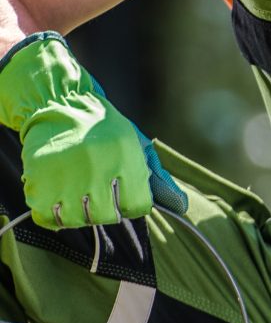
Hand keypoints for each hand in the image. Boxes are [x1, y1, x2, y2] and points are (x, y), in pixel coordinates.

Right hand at [0, 32, 186, 228]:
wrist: (57, 102)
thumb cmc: (104, 130)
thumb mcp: (137, 146)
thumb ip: (159, 179)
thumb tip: (182, 206)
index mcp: (125, 158)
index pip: (137, 207)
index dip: (131, 204)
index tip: (121, 191)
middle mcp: (97, 167)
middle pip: (107, 217)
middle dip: (105, 210)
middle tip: (96, 192)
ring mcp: (65, 174)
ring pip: (78, 220)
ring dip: (78, 214)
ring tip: (76, 193)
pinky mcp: (37, 179)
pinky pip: (47, 218)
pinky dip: (52, 215)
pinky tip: (56, 198)